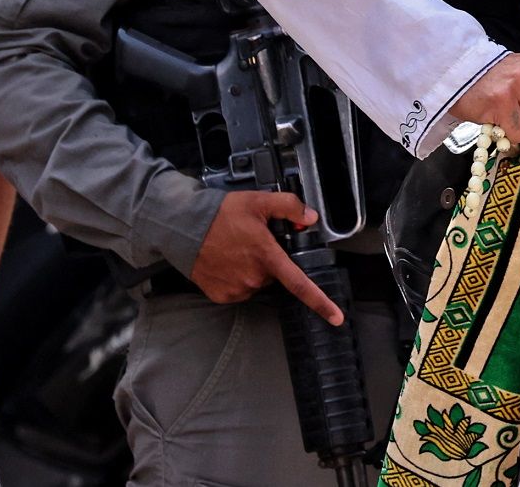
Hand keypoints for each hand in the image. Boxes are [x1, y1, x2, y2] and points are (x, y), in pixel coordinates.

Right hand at [189, 191, 342, 324]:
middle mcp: (254, 278)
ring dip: (253, 269)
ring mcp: (237, 289)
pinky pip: (239, 289)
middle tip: (254, 242)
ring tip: (236, 249)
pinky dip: (237, 277)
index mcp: (268, 257)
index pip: (300, 284)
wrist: (182, 228)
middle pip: (275, 275)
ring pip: (257, 282)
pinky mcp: (221, 295)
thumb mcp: (260, 201)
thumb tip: (310, 217)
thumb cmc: (220, 215)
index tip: (336, 317)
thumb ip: (290, 207)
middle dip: (271, 261)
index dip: (321, 302)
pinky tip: (226, 261)